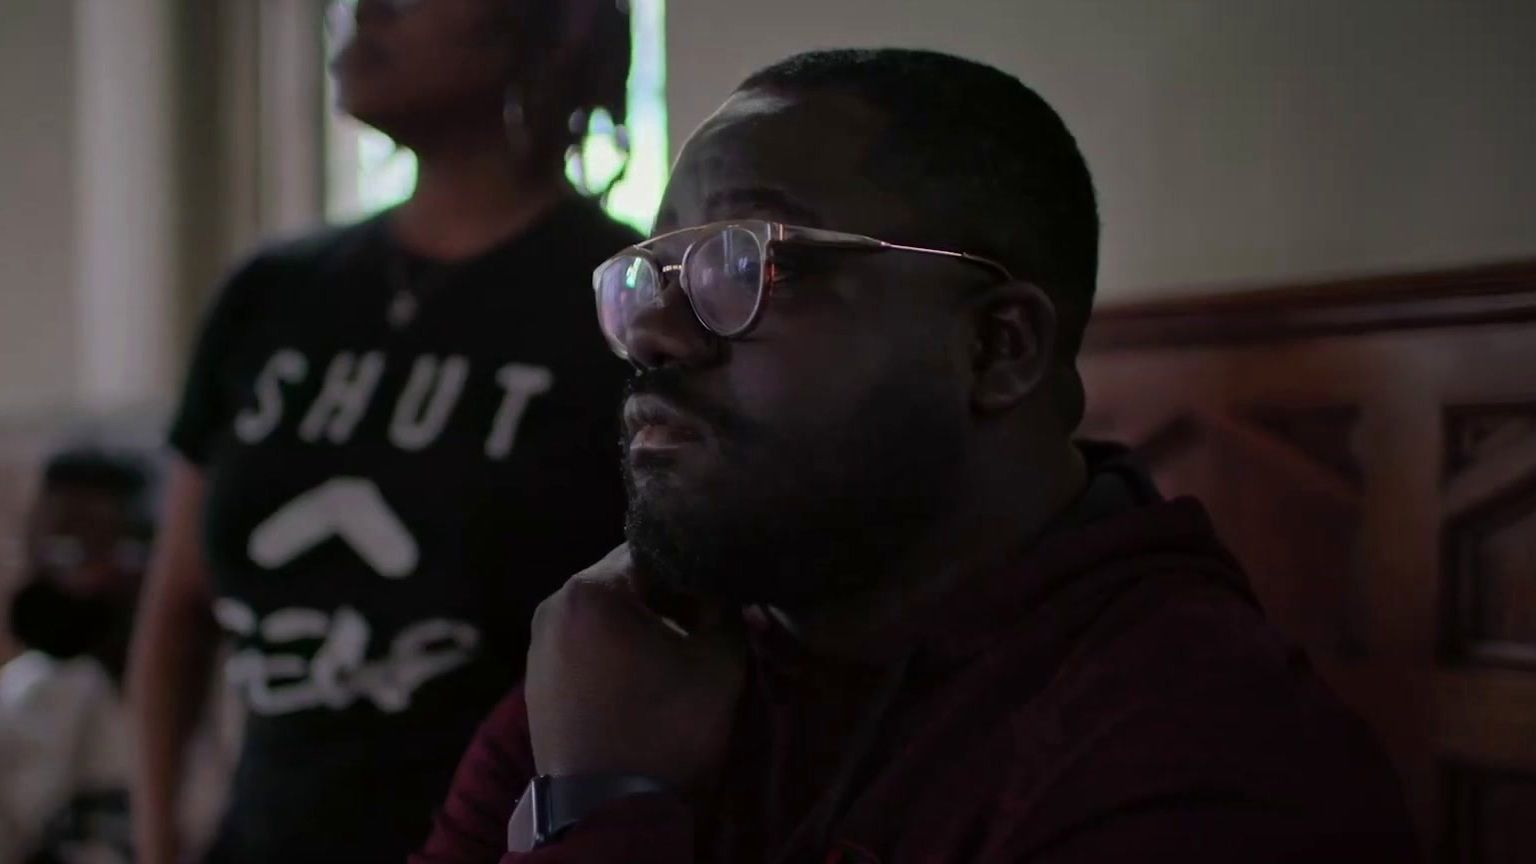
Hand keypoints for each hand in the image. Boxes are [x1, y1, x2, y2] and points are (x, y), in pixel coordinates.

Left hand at [525, 545, 746, 791]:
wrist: (605, 811)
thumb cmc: (664, 728)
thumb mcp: (718, 662)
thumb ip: (727, 609)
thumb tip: (725, 590)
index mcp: (591, 589)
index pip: (655, 549)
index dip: (695, 568)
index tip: (720, 595)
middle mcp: (554, 604)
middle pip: (625, 579)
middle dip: (668, 597)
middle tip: (704, 625)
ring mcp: (538, 643)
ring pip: (604, 613)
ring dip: (642, 625)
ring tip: (675, 657)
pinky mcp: (536, 678)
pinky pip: (584, 644)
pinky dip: (615, 651)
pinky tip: (643, 680)